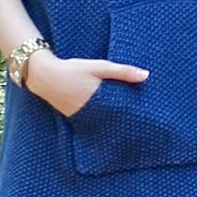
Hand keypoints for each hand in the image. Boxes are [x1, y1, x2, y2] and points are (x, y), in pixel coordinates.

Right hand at [26, 52, 147, 117]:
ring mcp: (83, 118)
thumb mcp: (99, 67)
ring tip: (135, 129)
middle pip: (116, 121)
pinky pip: (94, 123)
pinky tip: (113, 124)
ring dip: (118, 124)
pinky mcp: (77, 118)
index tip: (151, 120)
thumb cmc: (73, 69)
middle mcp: (91, 113)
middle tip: (148, 126)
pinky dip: (104, 123)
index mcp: (99, 100)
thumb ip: (122, 72)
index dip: (137, 117)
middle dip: (130, 123)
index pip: (123, 112)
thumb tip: (146, 75)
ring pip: (105, 124)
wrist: (45, 77)